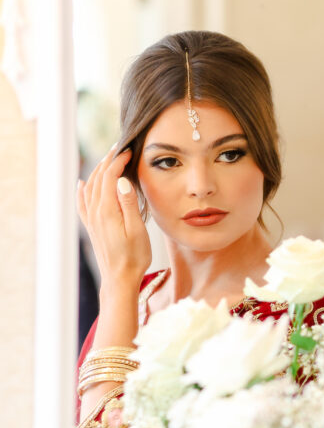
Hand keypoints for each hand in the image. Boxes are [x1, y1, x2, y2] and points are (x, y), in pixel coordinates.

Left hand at [77, 147, 151, 290]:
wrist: (119, 278)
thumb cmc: (134, 256)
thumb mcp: (137, 230)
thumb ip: (129, 204)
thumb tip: (122, 181)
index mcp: (107, 210)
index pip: (110, 177)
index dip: (118, 161)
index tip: (128, 151)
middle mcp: (96, 212)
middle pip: (98, 179)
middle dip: (108, 161)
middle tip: (119, 149)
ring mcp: (92, 219)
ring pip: (90, 187)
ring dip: (98, 171)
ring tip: (108, 160)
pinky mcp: (92, 226)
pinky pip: (83, 202)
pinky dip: (82, 189)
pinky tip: (82, 184)